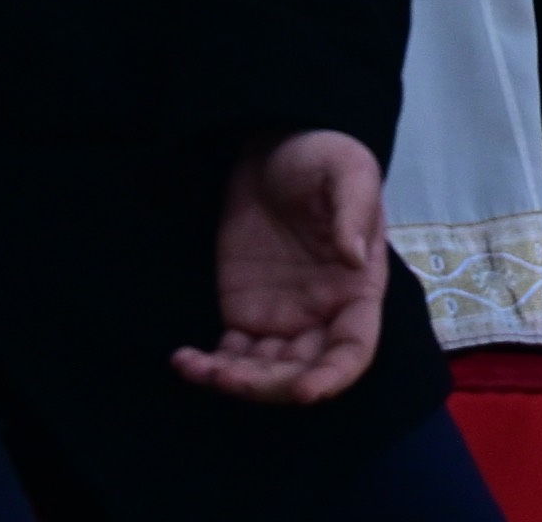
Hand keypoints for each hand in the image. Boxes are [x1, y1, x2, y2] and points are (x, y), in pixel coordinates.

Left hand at [174, 131, 384, 405]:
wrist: (271, 150)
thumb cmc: (319, 158)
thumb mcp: (346, 169)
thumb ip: (353, 209)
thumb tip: (355, 258)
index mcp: (357, 288)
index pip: (354, 347)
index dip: (335, 375)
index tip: (306, 391)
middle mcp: (322, 313)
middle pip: (304, 373)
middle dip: (268, 386)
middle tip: (225, 375)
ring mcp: (282, 319)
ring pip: (264, 375)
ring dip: (233, 383)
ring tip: (195, 366)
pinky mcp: (244, 315)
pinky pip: (229, 358)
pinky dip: (207, 370)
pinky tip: (184, 359)